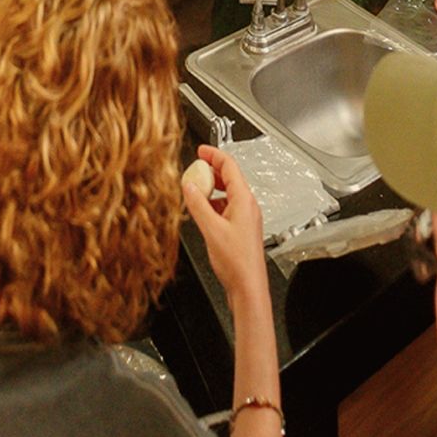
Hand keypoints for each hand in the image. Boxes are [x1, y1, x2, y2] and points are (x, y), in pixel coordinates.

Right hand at [182, 145, 267, 304]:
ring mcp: (245, 217)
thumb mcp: (211, 229)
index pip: (230, 166)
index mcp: (244, 200)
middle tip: (194, 168)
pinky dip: (213, 203)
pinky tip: (201, 210)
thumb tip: (188, 186)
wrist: (248, 286)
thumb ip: (198, 205)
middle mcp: (247, 206)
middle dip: (211, 170)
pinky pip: (226, 207)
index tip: (202, 150)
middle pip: (230, 177)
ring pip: (227, 193)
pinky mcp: (240, 228)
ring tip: (194, 190)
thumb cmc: (237, 262)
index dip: (214, 154)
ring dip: (211, 188)